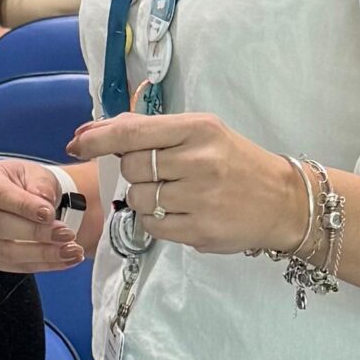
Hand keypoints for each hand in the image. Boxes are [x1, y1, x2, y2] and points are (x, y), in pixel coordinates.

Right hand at [0, 160, 84, 272]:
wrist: (31, 200)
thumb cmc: (30, 183)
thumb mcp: (38, 174)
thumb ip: (41, 185)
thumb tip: (44, 203)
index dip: (25, 207)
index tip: (50, 214)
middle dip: (35, 233)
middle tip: (67, 234)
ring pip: (6, 251)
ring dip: (42, 253)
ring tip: (72, 250)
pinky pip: (15, 266)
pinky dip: (45, 264)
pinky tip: (68, 259)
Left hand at [68, 111, 308, 255]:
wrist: (284, 200)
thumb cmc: (234, 161)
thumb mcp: (199, 133)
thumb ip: (147, 131)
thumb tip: (88, 134)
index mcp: (198, 129)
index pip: (133, 133)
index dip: (97, 139)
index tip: (76, 144)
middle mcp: (200, 161)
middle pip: (131, 168)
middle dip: (135, 172)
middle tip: (161, 174)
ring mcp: (201, 198)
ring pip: (138, 199)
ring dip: (145, 198)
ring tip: (175, 194)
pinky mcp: (201, 231)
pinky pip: (153, 225)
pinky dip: (156, 220)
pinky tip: (180, 212)